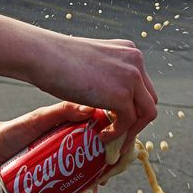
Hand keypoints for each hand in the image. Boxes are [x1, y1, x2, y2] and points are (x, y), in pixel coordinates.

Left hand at [0, 102, 94, 192]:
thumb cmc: (15, 130)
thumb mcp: (41, 118)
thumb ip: (64, 110)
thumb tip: (90, 110)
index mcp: (71, 145)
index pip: (94, 156)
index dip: (103, 165)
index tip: (105, 171)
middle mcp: (65, 163)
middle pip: (86, 178)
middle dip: (91, 188)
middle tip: (88, 192)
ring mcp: (54, 177)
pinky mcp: (41, 190)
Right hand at [32, 35, 157, 151]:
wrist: (43, 55)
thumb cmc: (57, 60)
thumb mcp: (91, 64)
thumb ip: (105, 77)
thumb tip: (105, 98)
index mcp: (129, 53)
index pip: (142, 87)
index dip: (133, 106)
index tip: (120, 120)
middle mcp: (135, 62)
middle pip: (149, 100)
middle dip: (137, 121)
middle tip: (120, 134)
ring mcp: (131, 77)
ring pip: (146, 113)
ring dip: (131, 131)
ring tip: (112, 140)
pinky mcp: (121, 94)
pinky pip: (128, 122)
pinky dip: (117, 134)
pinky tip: (102, 136)